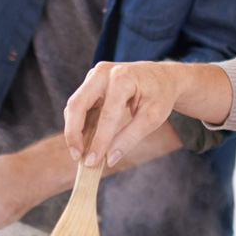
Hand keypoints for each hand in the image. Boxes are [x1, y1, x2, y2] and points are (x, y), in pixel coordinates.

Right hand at [64, 61, 181, 167]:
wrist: (162, 76)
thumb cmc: (160, 95)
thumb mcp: (153, 118)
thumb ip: (130, 137)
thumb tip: (109, 159)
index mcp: (123, 78)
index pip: (106, 115)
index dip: (99, 141)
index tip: (92, 162)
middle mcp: (104, 72)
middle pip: (77, 104)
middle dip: (73, 133)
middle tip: (76, 156)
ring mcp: (95, 75)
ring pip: (74, 105)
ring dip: (74, 129)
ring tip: (80, 152)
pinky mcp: (91, 82)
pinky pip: (79, 104)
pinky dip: (79, 123)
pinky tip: (84, 140)